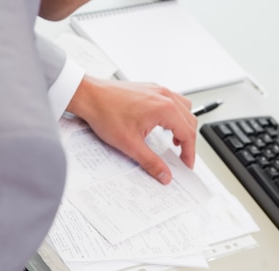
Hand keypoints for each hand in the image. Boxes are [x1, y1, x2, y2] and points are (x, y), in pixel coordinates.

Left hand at [67, 76, 197, 183]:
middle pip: (189, 120)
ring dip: (183, 126)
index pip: (188, 133)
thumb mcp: (130, 145)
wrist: (88, 96)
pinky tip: (163, 125)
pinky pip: (171, 101)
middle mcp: (164, 96)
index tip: (187, 164)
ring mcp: (157, 90)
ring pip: (183, 108)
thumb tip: (164, 174)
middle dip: (189, 141)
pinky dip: (173, 115)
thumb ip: (151, 162)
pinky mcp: (149, 88)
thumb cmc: (105, 113)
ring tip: (175, 141)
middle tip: (183, 157)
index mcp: (165, 108)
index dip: (190, 153)